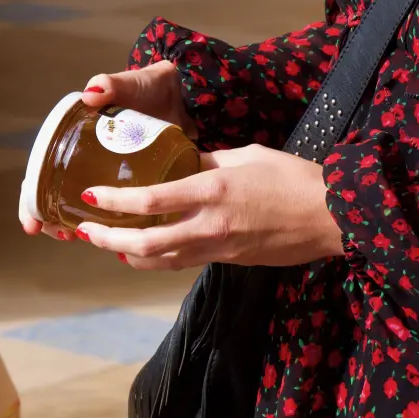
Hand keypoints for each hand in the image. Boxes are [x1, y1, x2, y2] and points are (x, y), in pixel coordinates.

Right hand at [19, 60, 193, 237]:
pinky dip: (107, 222)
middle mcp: (85, 156)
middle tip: (57, 234)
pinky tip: (111, 236)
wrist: (181, 95)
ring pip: (81, 204)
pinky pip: (113, 206)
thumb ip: (111, 84)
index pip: (42, 169)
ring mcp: (107, 171)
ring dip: (74, 222)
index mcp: (75, 135)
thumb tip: (91, 92)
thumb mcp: (129, 84)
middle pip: (55, 193)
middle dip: (49, 218)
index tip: (32, 223)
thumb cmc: (149, 87)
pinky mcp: (132, 180)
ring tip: (75, 237)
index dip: (31, 198)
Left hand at [74, 145, 344, 269]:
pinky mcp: (230, 260)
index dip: (114, 201)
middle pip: (146, 245)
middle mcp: (210, 225)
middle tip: (85, 232)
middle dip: (109, 240)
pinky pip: (185, 262)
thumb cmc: (294, 177)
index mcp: (213, 191)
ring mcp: (220, 249)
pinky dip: (158, 259)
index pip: (150, 201)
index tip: (89, 195)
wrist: (333, 216)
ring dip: (128, 255)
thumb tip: (182, 160)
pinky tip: (146, 252)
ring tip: (107, 244)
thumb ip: (208, 159)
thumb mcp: (247, 154)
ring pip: (162, 261)